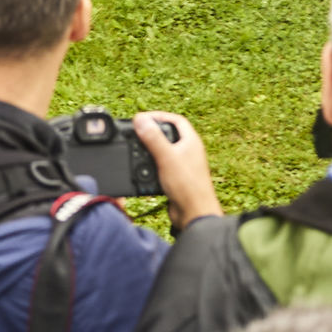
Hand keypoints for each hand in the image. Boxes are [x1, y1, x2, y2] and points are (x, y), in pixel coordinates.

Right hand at [134, 111, 220, 231]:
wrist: (194, 214)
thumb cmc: (187, 186)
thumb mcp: (166, 157)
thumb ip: (153, 138)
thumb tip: (141, 119)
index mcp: (191, 142)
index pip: (176, 120)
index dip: (159, 116)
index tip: (143, 118)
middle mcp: (189, 152)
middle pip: (169, 134)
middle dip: (153, 132)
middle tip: (137, 132)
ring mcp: (183, 166)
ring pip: (165, 151)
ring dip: (151, 149)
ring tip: (137, 148)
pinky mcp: (177, 179)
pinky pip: (162, 166)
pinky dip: (151, 165)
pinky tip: (143, 168)